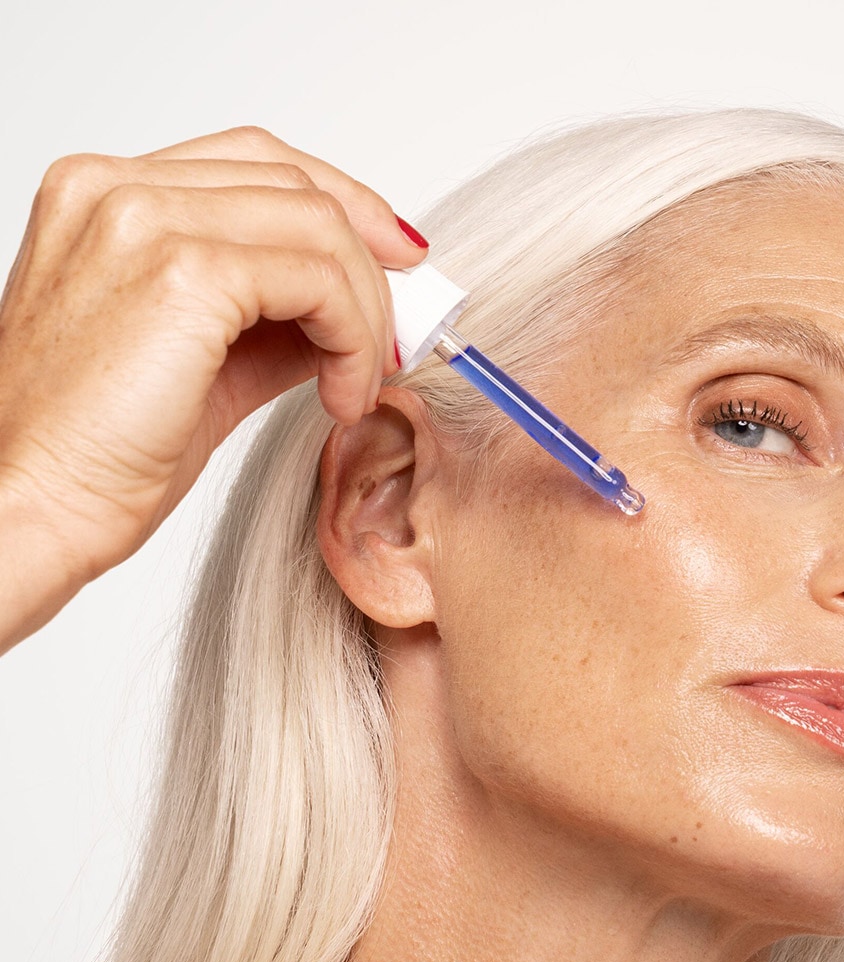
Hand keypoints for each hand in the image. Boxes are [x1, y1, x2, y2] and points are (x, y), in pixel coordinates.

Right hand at [0, 125, 426, 652]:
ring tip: (360, 383)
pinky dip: (352, 336)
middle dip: (369, 261)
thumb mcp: (203, 367)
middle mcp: (115, 188)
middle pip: (294, 182)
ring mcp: (144, 220)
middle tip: (395, 337)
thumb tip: (354, 316)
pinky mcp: (183, 272)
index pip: (254, 161)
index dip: (340, 205)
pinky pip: (318, 276)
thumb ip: (271, 323)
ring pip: (318, 224)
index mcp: (104, 195)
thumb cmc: (94, 454)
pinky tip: (342, 395)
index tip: (392, 263)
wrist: (33, 506)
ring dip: (365, 310)